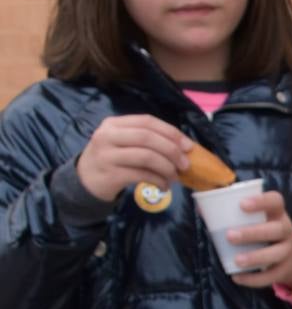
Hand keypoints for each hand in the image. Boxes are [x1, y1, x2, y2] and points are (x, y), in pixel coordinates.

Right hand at [75, 114, 191, 201]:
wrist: (86, 180)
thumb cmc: (112, 159)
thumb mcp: (123, 142)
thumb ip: (146, 140)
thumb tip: (184, 148)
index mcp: (114, 124)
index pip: (147, 121)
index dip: (171, 132)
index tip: (188, 146)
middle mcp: (108, 136)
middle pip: (147, 137)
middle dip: (172, 150)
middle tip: (185, 164)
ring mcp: (107, 155)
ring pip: (146, 156)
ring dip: (167, 168)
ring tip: (175, 177)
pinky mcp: (111, 174)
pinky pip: (142, 175)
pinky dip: (159, 181)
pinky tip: (164, 186)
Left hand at [226, 190, 291, 289]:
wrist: (291, 258)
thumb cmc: (263, 231)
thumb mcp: (255, 220)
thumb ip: (231, 213)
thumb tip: (201, 208)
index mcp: (276, 213)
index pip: (275, 201)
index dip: (261, 201)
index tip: (242, 204)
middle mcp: (286, 230)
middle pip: (277, 229)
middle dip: (253, 233)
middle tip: (230, 236)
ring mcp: (288, 251)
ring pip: (276, 253)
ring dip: (256, 257)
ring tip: (236, 260)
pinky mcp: (284, 270)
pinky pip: (271, 276)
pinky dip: (254, 279)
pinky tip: (237, 277)